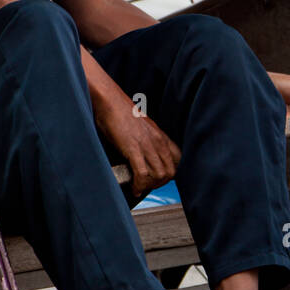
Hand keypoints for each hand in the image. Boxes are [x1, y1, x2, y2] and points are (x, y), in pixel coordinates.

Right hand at [93, 84, 180, 198]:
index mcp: (161, 136)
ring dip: (149, 186)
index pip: (178, 160)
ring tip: (140, 187)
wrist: (110, 102)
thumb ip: (148, 142)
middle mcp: (158, 141)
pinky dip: (139, 185)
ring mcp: (147, 145)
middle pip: (171, 171)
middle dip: (160, 183)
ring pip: (159, 175)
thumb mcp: (142, 129)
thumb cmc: (121, 115)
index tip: (158, 178)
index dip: (170, 173)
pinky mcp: (133, 148)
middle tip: (148, 186)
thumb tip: (145, 158)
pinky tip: (134, 188)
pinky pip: (142, 174)